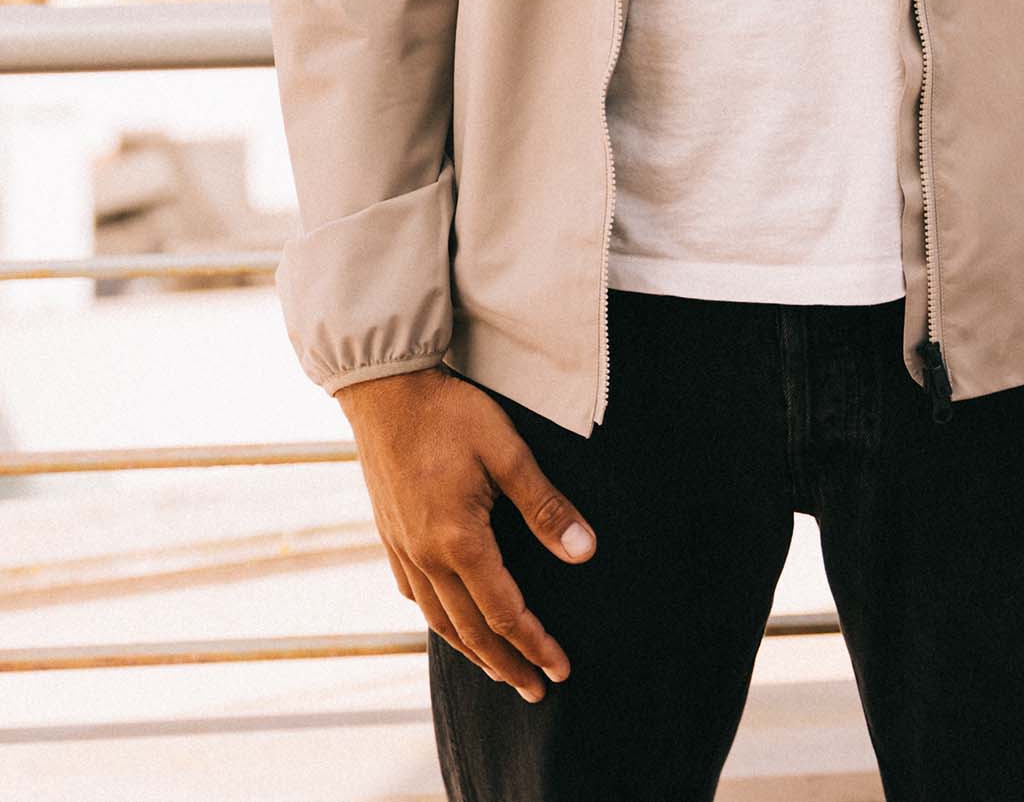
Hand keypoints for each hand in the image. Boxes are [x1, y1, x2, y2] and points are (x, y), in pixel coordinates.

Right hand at [336, 365, 597, 698]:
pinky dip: (440, 622)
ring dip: (473, 653)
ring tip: (500, 672)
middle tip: (537, 689)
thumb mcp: (508, 450)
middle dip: (508, 664)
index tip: (561, 669)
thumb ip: (545, 506)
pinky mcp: (390, 536)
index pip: (505, 613)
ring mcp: (403, 549)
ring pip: (440, 621)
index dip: (535, 644)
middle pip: (471, 631)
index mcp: (459, 541)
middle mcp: (426, 557)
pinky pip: (416, 597)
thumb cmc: (450, 412)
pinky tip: (451, 624)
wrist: (384, 388)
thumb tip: (584, 552)